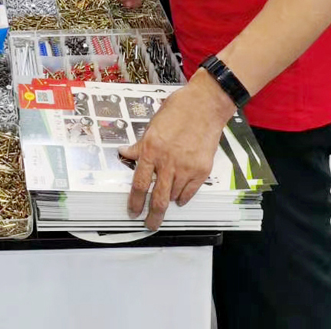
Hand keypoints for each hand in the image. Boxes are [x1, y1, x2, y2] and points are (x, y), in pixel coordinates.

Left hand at [119, 70, 235, 230]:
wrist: (205, 106)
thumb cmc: (178, 109)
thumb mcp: (152, 124)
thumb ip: (140, 144)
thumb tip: (126, 154)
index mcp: (151, 149)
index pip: (139, 183)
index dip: (134, 201)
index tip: (132, 211)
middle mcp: (167, 161)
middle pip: (158, 198)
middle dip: (152, 216)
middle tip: (149, 224)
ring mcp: (186, 167)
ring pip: (174, 196)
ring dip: (168, 200)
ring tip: (165, 199)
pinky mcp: (201, 170)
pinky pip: (190, 192)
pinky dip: (183, 197)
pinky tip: (180, 196)